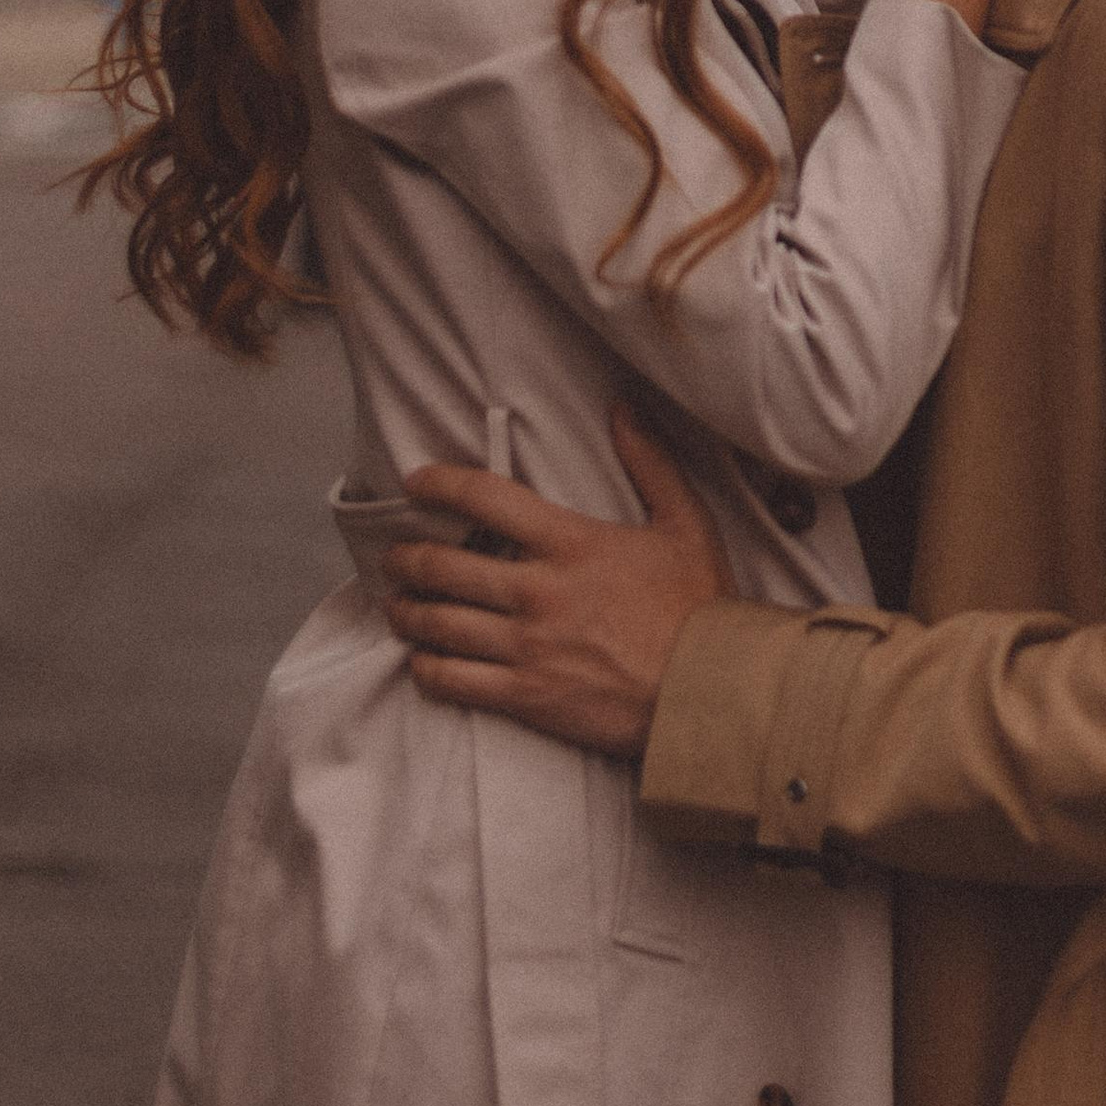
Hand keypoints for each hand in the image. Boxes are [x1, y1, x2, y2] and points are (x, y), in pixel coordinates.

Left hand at [384, 410, 729, 758]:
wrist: (709, 690)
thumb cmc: (699, 607)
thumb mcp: (686, 522)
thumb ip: (650, 462)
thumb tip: (623, 408)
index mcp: (571, 543)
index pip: (487, 499)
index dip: (441, 484)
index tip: (416, 481)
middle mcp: (538, 592)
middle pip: (445, 566)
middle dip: (407, 558)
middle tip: (396, 557)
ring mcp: (527, 647)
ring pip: (439, 625)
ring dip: (407, 613)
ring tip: (398, 607)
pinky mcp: (526, 696)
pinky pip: (453, 682)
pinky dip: (427, 670)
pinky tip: (423, 662)